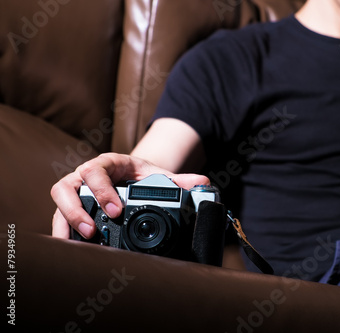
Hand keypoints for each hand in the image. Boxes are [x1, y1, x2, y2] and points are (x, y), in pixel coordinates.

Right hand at [51, 153, 209, 238]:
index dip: (102, 189)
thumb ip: (179, 180)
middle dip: (77, 209)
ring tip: (81, 241)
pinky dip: (63, 231)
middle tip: (93, 231)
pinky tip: (71, 247)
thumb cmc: (142, 175)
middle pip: (68, 185)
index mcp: (108, 163)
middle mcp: (86, 175)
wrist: (132, 176)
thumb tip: (203, 182)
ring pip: (60, 200)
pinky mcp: (72, 205)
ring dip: (66, 221)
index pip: (96, 170)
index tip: (116, 210)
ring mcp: (77, 190)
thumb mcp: (159, 176)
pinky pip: (61, 216)